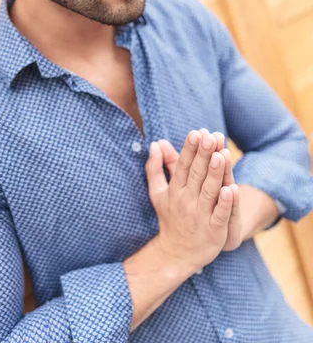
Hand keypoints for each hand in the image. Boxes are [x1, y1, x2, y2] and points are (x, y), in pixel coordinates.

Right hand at [158, 130, 241, 251]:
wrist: (176, 254)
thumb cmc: (170, 218)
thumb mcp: (158, 192)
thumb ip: (156, 167)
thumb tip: (155, 144)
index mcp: (175, 190)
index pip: (183, 166)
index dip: (190, 149)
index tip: (196, 133)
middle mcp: (187, 201)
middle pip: (197, 175)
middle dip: (204, 155)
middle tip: (210, 136)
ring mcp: (200, 216)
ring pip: (209, 192)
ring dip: (215, 173)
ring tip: (221, 155)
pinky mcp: (214, 231)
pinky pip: (220, 215)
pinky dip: (226, 203)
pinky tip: (232, 189)